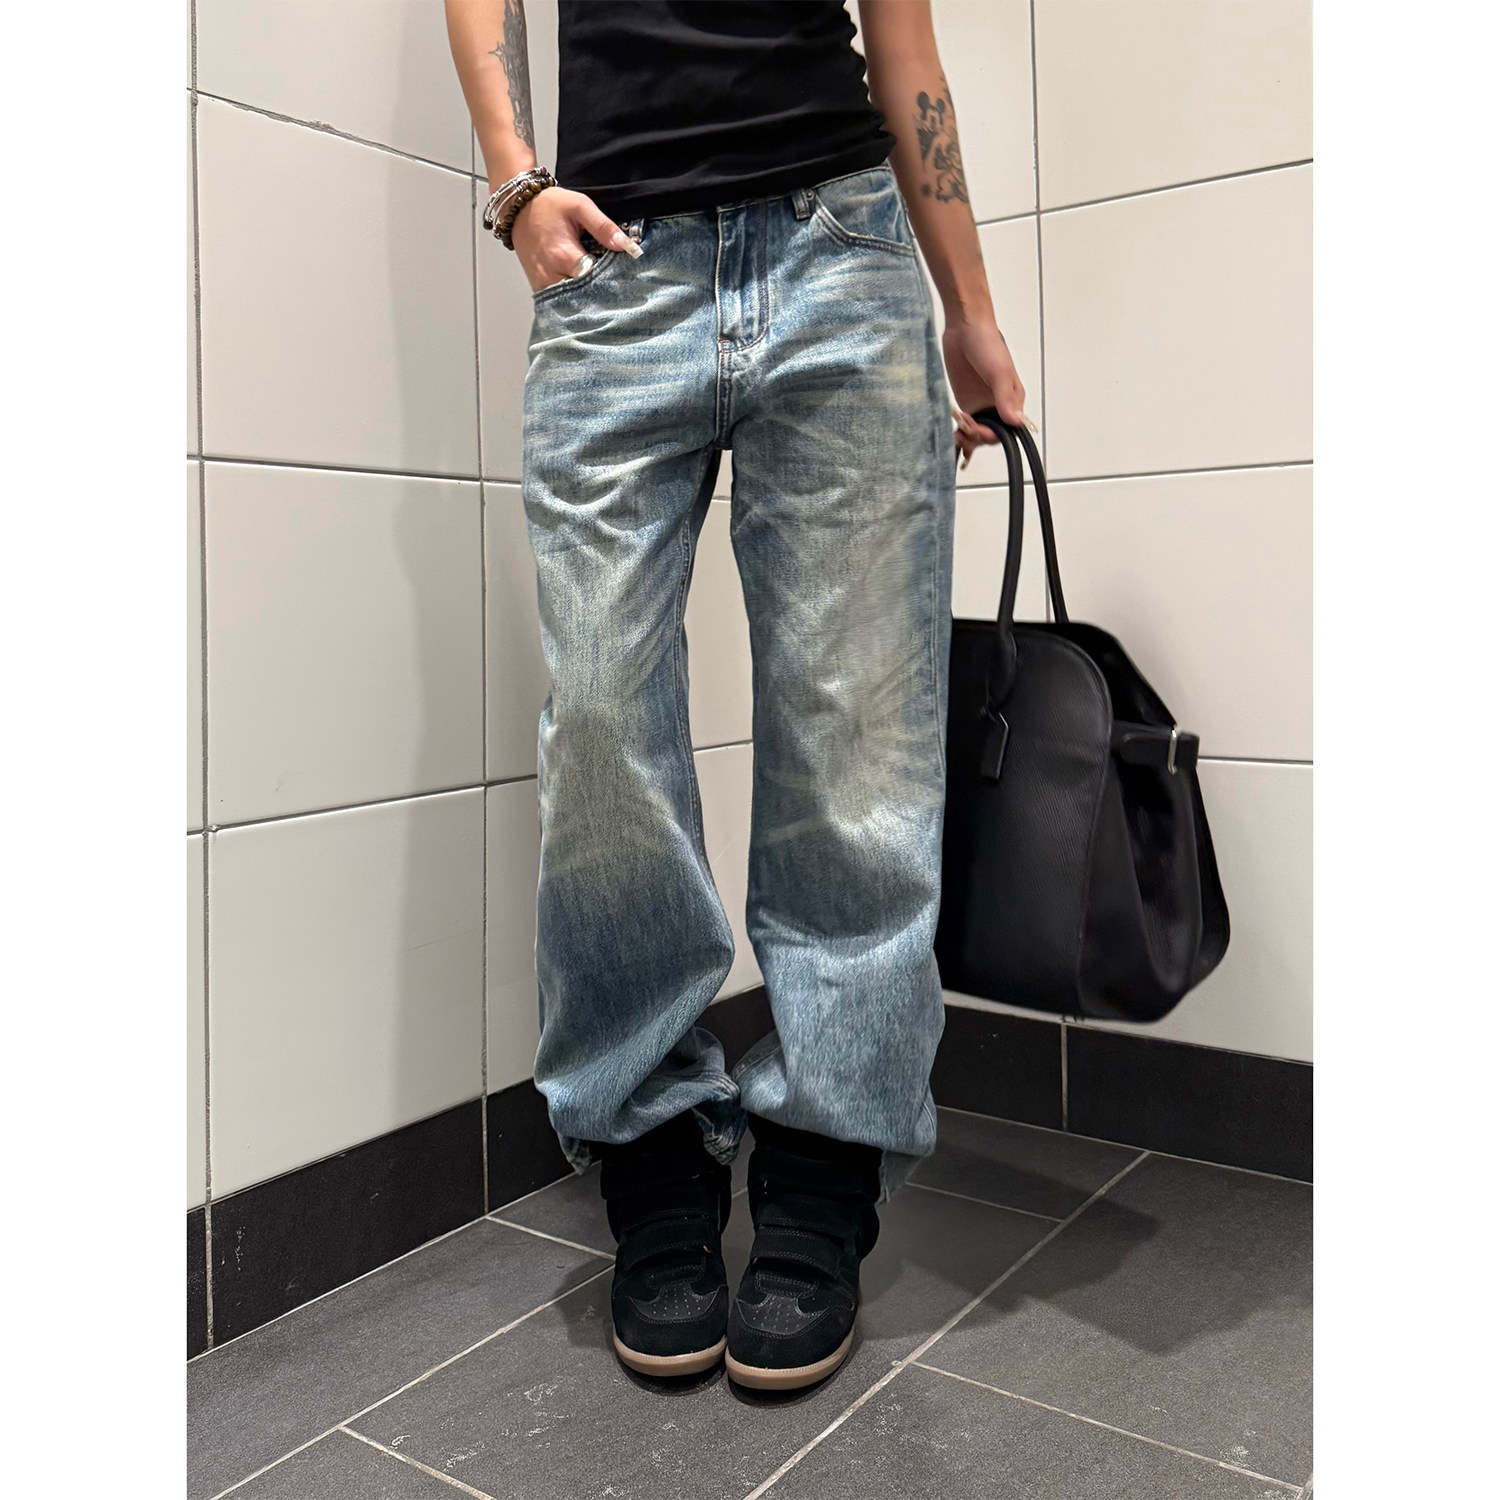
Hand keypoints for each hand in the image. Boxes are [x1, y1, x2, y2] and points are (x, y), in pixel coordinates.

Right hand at [506, 185, 642, 293]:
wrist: (517, 208)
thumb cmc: (548, 205)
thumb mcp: (580, 206)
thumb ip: (604, 227)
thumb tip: (628, 246)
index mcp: (564, 255)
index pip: (596, 279)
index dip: (612, 279)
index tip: (623, 275)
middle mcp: (551, 274)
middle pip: (585, 295)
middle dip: (601, 291)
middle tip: (614, 284)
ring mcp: (543, 284)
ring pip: (572, 302)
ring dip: (587, 296)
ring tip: (598, 286)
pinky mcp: (538, 287)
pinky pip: (559, 301)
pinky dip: (573, 298)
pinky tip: (583, 289)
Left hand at [942, 317, 1034, 467]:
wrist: (964, 327)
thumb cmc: (987, 343)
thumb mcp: (998, 371)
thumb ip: (1005, 398)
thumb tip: (1016, 421)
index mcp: (1012, 400)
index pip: (1006, 430)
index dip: (991, 435)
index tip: (977, 429)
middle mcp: (998, 405)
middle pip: (990, 435)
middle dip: (977, 438)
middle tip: (962, 430)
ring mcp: (981, 404)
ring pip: (977, 433)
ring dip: (967, 438)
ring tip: (956, 433)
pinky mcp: (965, 401)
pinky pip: (964, 424)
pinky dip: (960, 430)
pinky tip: (952, 432)